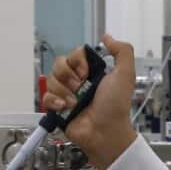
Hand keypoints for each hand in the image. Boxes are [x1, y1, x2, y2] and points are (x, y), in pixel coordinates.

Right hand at [43, 33, 138, 169]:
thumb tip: (107, 37)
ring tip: (75, 103)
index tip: (86, 73)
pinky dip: (53, 102)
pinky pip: (45, 97)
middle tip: (80, 88)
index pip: (74, 54)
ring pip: (51, 80)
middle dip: (68, 76)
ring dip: (63, 91)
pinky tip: (65, 108)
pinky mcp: (57, 109)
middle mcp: (77, 81)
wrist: (105, 132)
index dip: (77, 61)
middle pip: (59, 65)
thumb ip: (122, 52)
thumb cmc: (115, 106)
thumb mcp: (125, 75)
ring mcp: (66, 94)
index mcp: (91, 71)